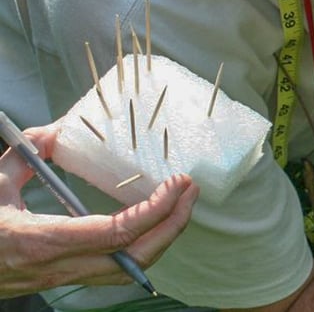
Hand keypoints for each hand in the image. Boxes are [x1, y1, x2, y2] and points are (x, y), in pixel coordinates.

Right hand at [0, 124, 198, 297]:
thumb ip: (28, 150)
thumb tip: (60, 128)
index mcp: (43, 240)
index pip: (116, 232)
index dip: (155, 210)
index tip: (176, 183)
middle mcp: (60, 265)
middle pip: (136, 257)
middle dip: (173, 225)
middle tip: (190, 191)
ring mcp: (66, 277)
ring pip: (132, 270)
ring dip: (163, 238)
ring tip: (180, 205)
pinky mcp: (68, 279)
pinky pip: (117, 270)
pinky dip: (144, 247)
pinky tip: (155, 223)